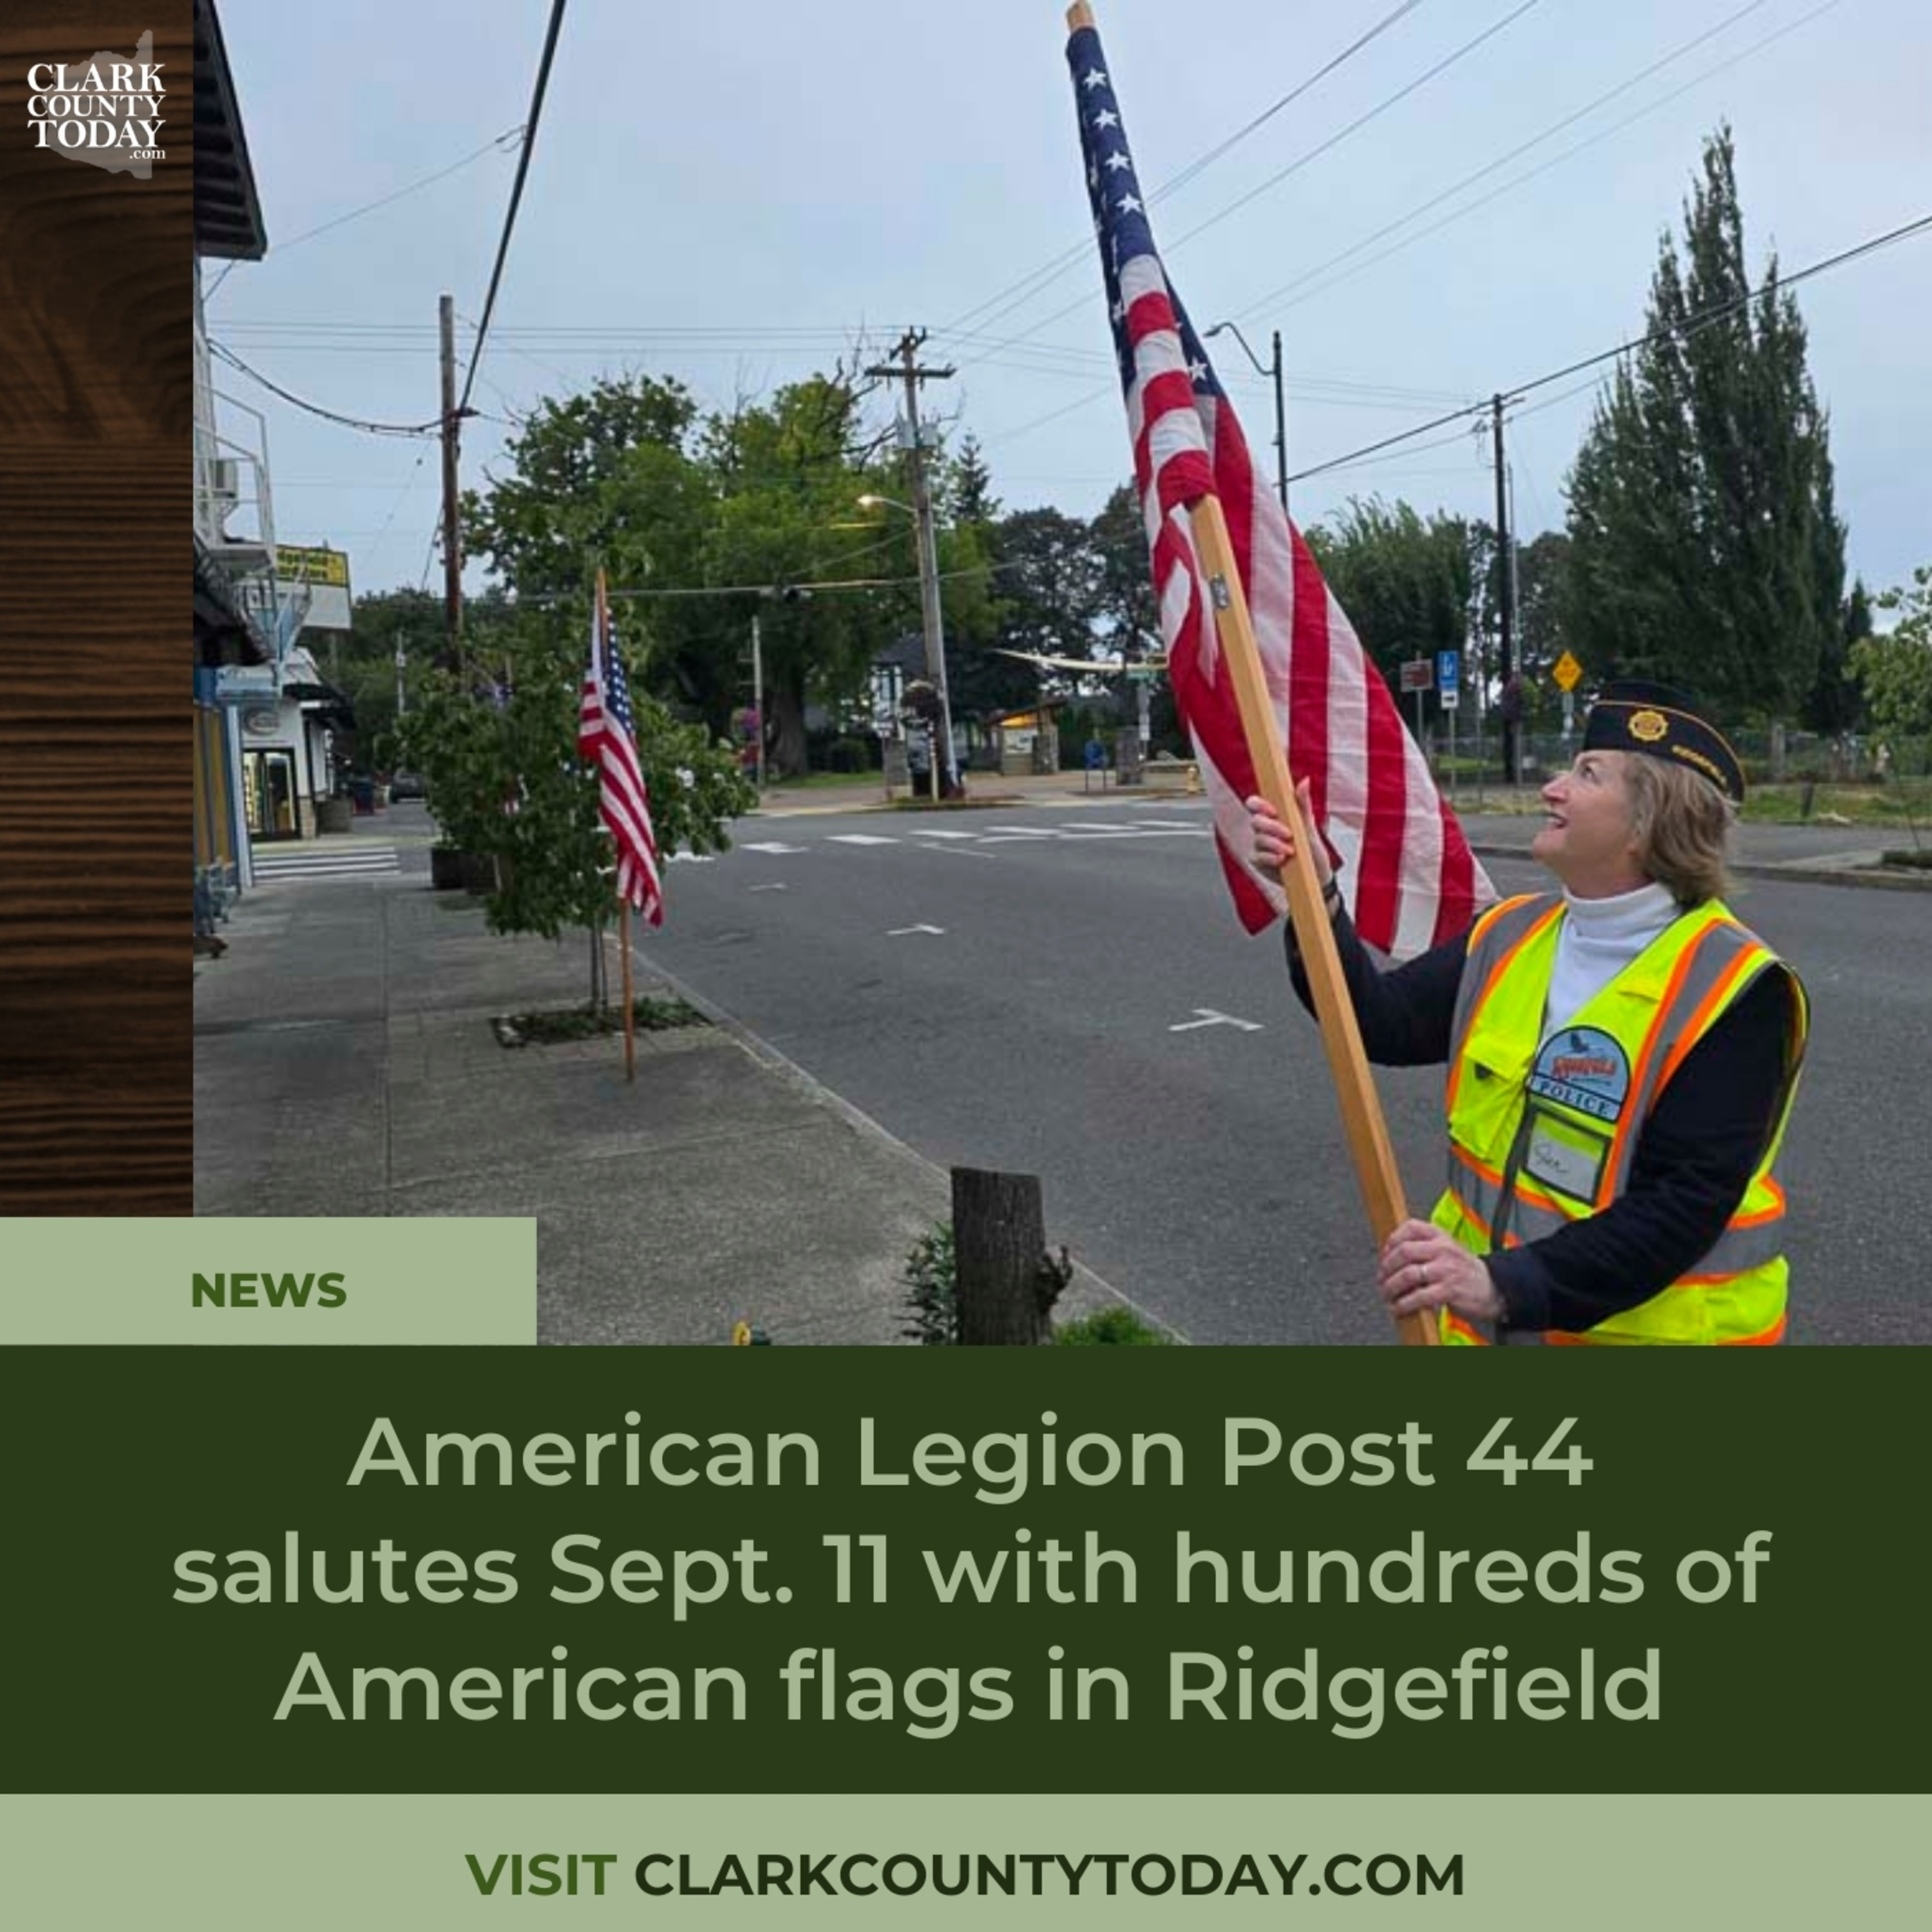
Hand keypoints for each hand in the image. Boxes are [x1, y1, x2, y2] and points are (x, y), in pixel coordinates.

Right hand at [1244, 777, 1330, 887]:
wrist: (1316, 876)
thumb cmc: (1312, 849)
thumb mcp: (1309, 825)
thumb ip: (1303, 803)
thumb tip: (1305, 780)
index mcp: (1274, 816)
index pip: (1255, 804)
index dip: (1259, 805)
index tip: (1274, 812)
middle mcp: (1264, 829)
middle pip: (1255, 821)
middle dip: (1272, 828)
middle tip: (1289, 834)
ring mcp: (1260, 845)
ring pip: (1258, 839)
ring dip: (1274, 844)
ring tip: (1290, 851)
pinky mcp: (1259, 861)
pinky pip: (1257, 856)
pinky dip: (1270, 858)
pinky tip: (1281, 861)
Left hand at [1378, 1219, 1502, 1323]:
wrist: (1493, 1287)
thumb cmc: (1464, 1269)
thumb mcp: (1446, 1248)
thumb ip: (1423, 1246)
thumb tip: (1390, 1255)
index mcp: (1440, 1236)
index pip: (1410, 1227)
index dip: (1391, 1240)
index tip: (1384, 1255)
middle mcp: (1443, 1249)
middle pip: (1404, 1251)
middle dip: (1386, 1267)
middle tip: (1381, 1279)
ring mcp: (1446, 1269)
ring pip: (1408, 1275)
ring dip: (1391, 1287)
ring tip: (1387, 1295)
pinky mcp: (1449, 1290)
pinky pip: (1419, 1297)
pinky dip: (1404, 1304)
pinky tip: (1399, 1308)